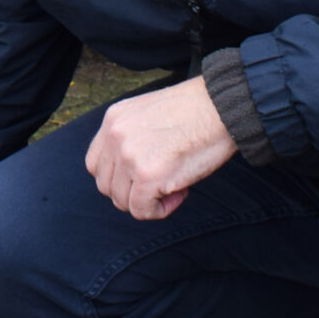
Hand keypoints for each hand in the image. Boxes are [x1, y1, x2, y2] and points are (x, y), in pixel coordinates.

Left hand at [84, 75, 234, 221]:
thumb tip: (128, 172)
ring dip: (147, 201)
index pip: (95, 163)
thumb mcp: (148, 113)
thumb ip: (130, 137)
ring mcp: (129, 156)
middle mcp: (114, 136)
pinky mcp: (147, 176)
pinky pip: (142, 211)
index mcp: (113, 119)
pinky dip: (160, 210)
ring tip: (174, 185)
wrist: (222, 106)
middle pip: (106, 185)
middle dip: (132, 192)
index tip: (143, 175)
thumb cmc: (196, 111)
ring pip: (122, 201)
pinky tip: (180, 193)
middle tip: (162, 182)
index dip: (119, 177)